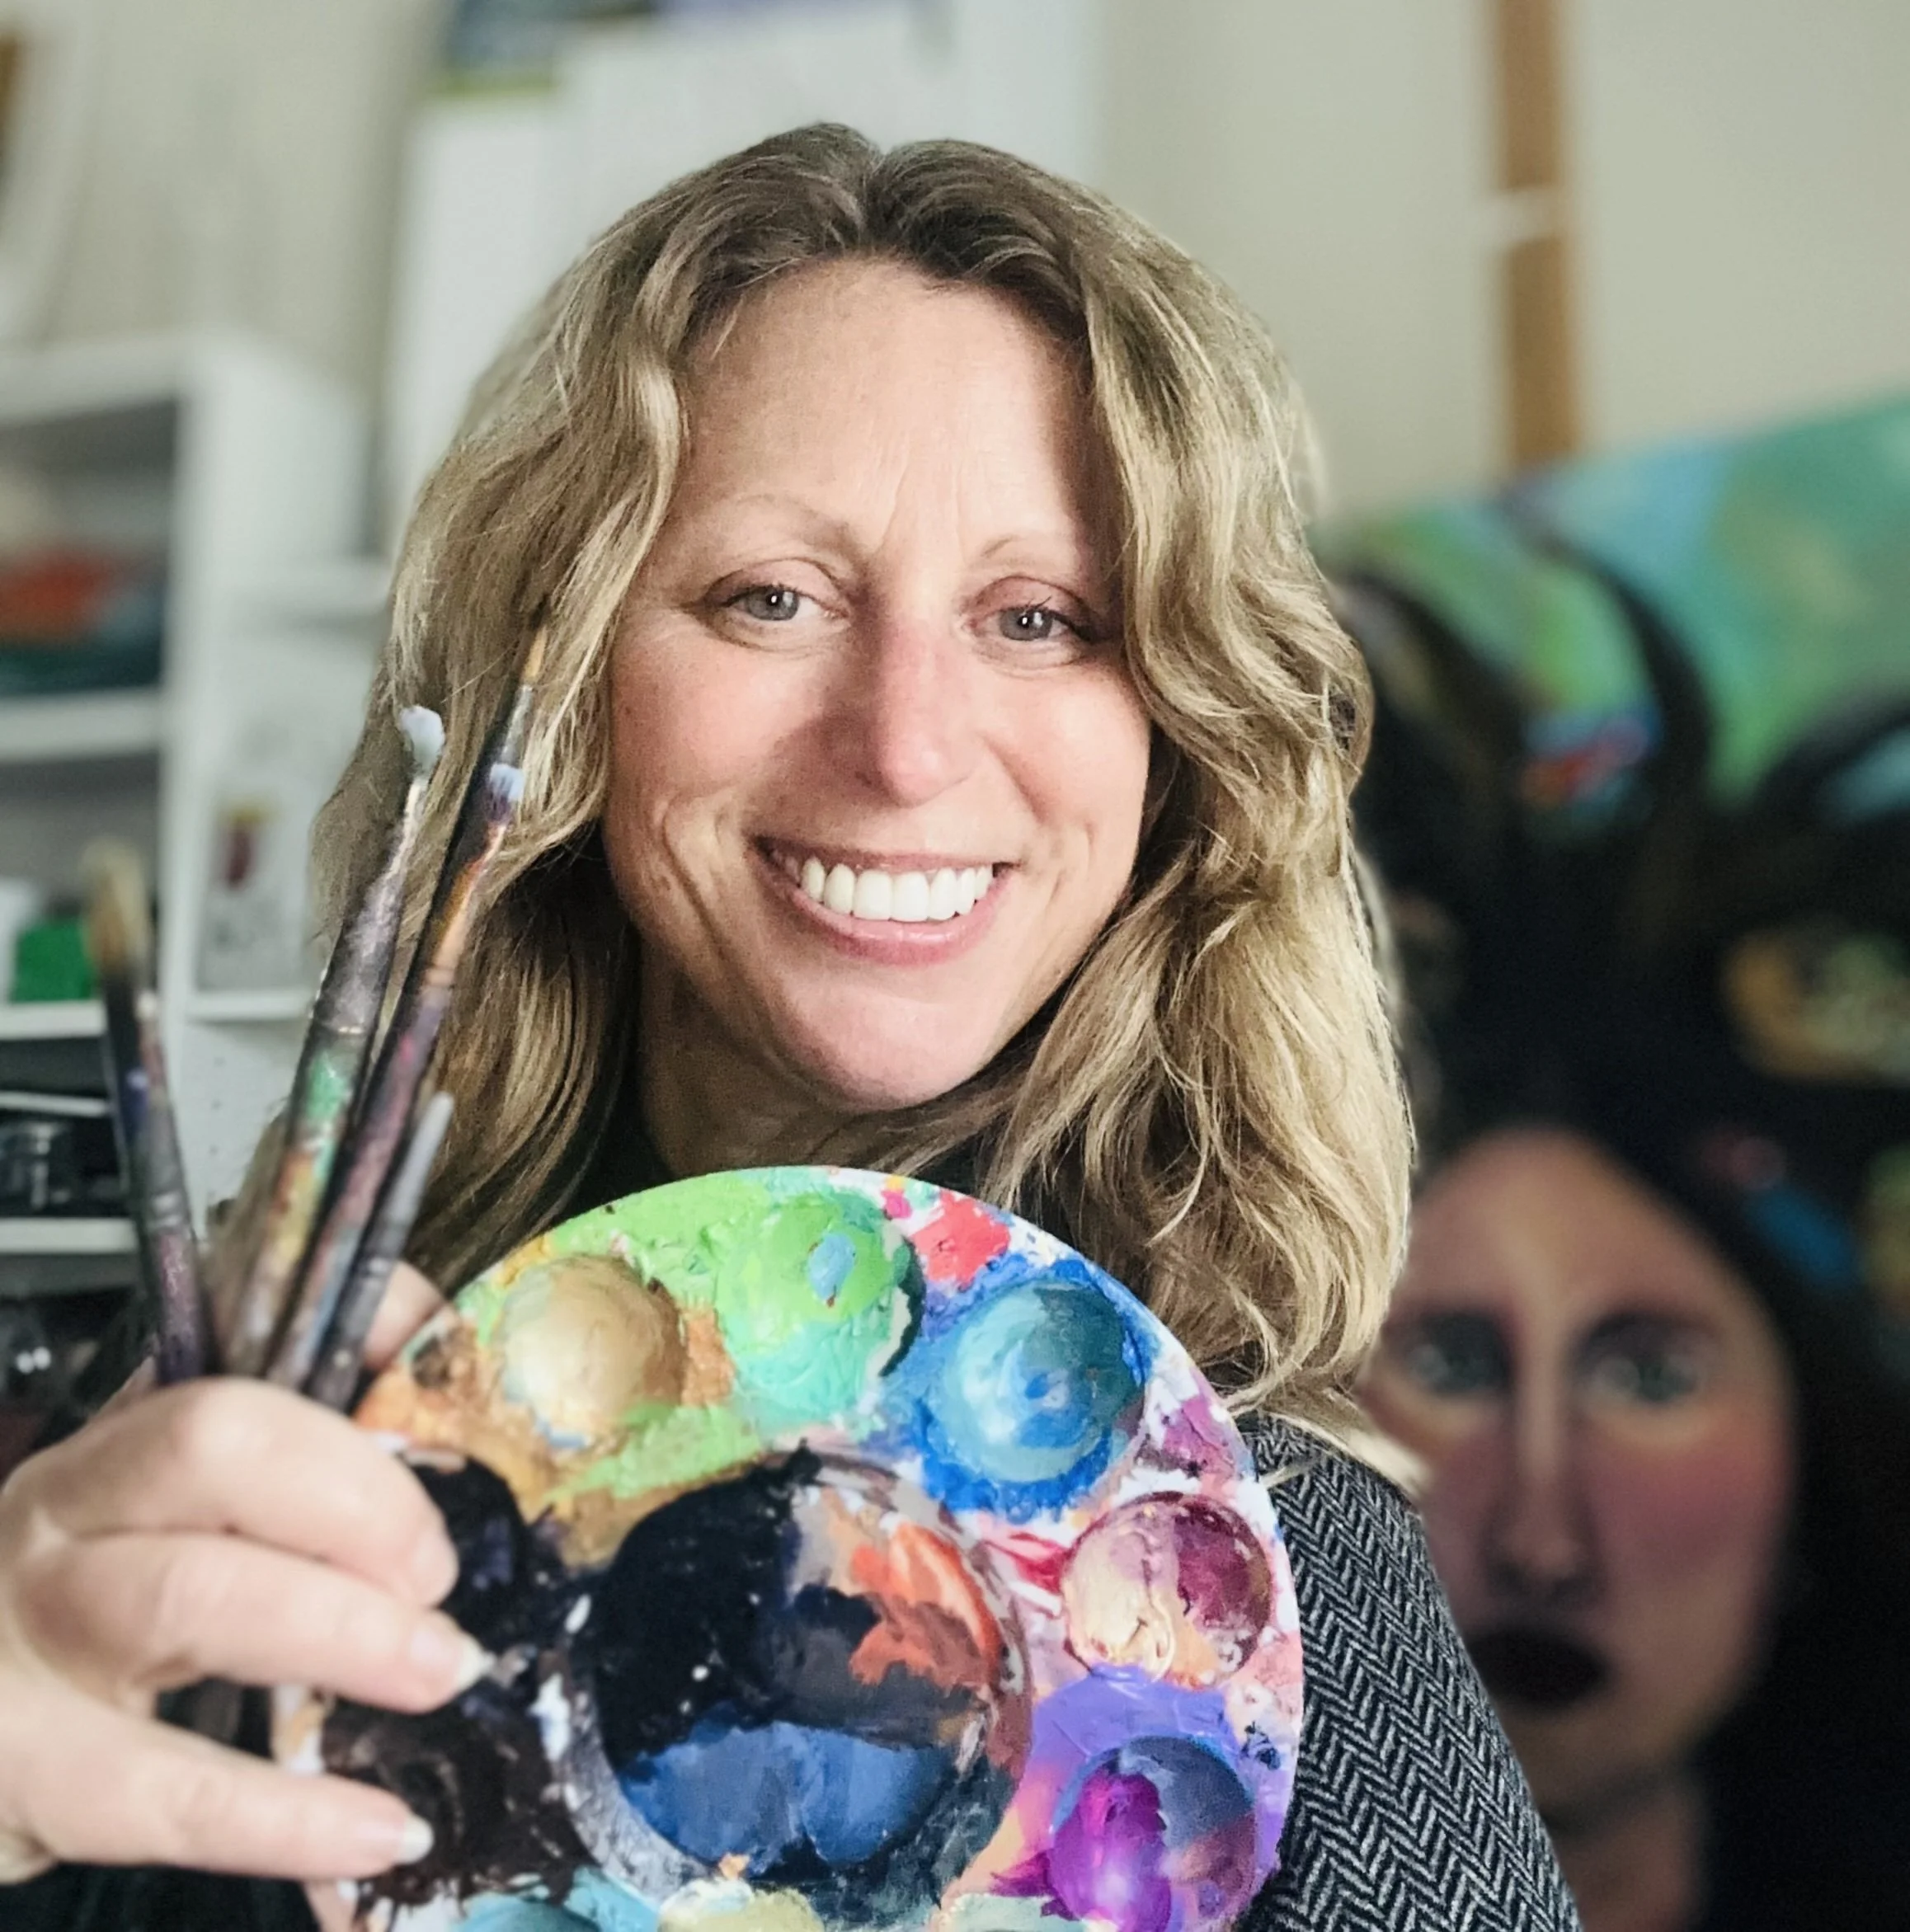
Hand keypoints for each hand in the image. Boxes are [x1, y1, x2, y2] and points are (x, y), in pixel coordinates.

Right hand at [0, 1263, 470, 1884]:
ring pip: (191, 1600)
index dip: (348, 1432)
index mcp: (116, 1452)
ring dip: (346, 1633)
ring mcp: (31, 1644)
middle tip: (439, 1575)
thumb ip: (309, 1432)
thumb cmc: (110, 1603)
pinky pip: (165, 1795)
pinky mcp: (26, 1777)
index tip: (443, 1475)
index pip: (232, 1396)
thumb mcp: (187, 1515)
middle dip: (357, 1503)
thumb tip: (436, 1336)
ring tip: (446, 1671)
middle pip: (209, 1457)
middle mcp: (61, 1523)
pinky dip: (287, 1820)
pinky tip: (383, 1829)